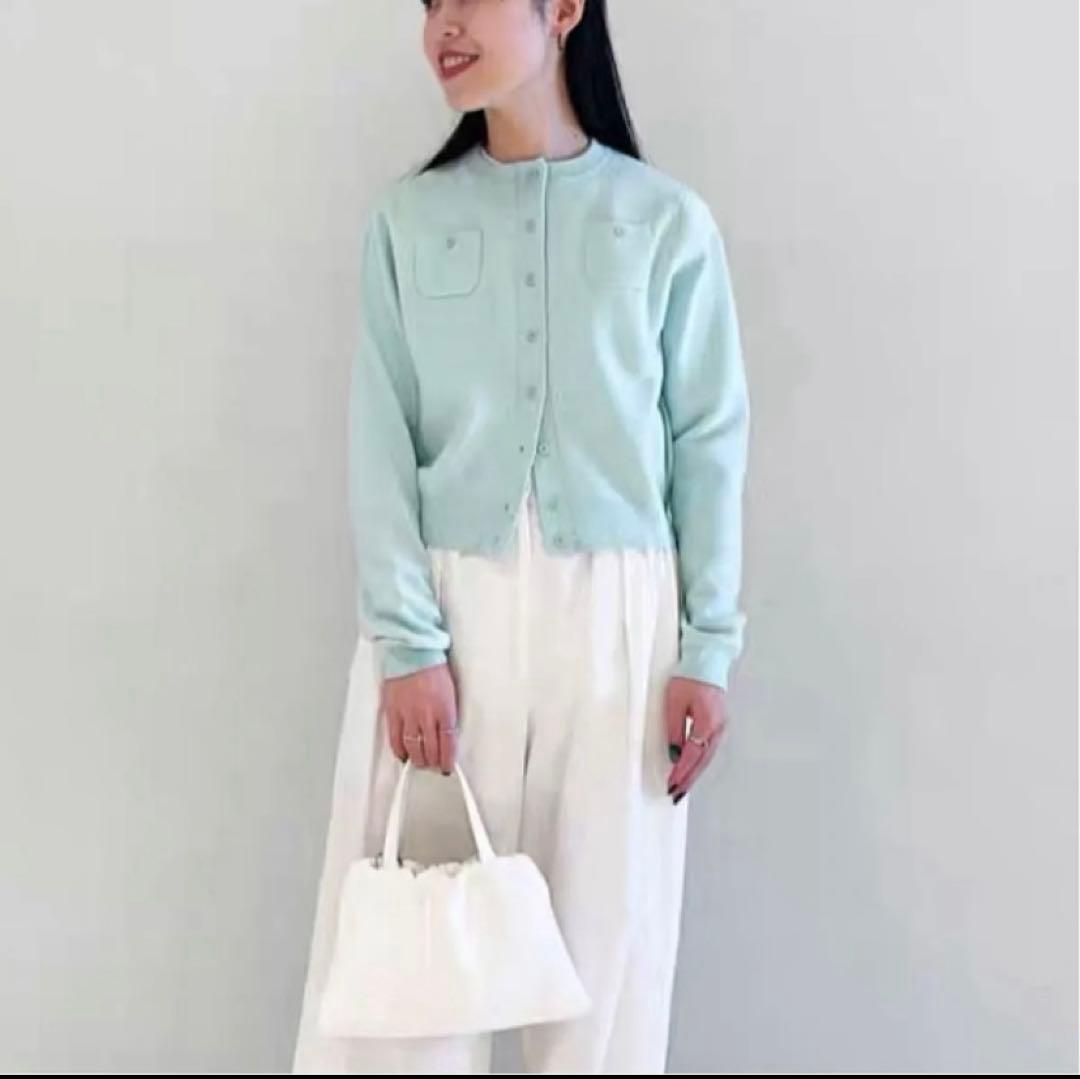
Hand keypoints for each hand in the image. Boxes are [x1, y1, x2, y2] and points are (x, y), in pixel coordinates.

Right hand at [380, 660, 458, 774]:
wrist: (412, 652)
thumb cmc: (433, 668)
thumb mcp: (450, 691)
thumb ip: (448, 713)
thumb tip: (448, 734)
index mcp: (445, 709)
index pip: (448, 743)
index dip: (448, 759)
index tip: (447, 767)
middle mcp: (427, 715)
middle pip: (430, 748)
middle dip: (433, 762)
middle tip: (434, 767)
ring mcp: (408, 714)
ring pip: (413, 746)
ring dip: (418, 759)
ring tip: (420, 763)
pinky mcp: (393, 711)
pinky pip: (395, 737)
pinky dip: (399, 749)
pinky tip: (403, 754)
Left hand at [664, 675, 729, 803]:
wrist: (706, 660)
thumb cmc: (688, 677)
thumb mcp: (674, 702)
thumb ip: (674, 729)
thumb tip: (675, 755)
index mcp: (707, 723)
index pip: (692, 755)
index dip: (681, 772)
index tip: (671, 785)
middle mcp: (717, 728)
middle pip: (702, 761)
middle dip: (688, 780)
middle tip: (675, 795)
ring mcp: (720, 726)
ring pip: (707, 757)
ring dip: (694, 774)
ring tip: (682, 788)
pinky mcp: (718, 723)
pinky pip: (709, 749)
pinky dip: (699, 762)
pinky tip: (692, 769)